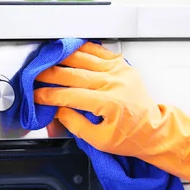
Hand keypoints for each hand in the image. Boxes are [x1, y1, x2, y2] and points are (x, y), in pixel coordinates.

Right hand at [34, 42, 189, 189]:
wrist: (154, 130)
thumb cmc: (130, 138)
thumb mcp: (99, 140)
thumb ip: (75, 124)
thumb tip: (56, 110)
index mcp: (109, 103)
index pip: (70, 95)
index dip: (49, 95)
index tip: (36, 96)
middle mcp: (114, 83)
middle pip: (74, 74)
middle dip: (50, 74)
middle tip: (35, 76)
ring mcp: (119, 71)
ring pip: (84, 58)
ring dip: (62, 58)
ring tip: (47, 60)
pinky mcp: (122, 65)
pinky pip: (99, 51)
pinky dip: (82, 49)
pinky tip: (70, 50)